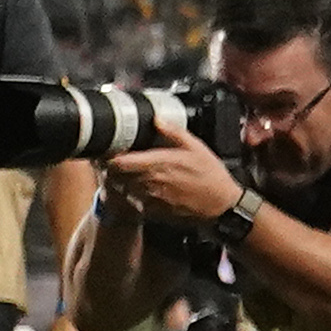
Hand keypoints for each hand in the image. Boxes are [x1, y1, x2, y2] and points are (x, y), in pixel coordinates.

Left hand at [105, 134, 241, 229]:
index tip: (111, 150)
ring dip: (122, 181)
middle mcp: (150, 182)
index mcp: (158, 164)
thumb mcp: (196, 147)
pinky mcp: (153, 211)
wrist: (221, 205)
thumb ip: (173, 132)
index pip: (119, 162)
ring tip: (131, 173)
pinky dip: (132, 194)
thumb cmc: (211, 176)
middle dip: (113, 168)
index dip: (109, 156)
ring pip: (123, 189)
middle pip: (116, 175)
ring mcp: (150, 198)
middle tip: (119, 160)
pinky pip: (133, 201)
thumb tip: (157, 119)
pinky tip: (143, 188)